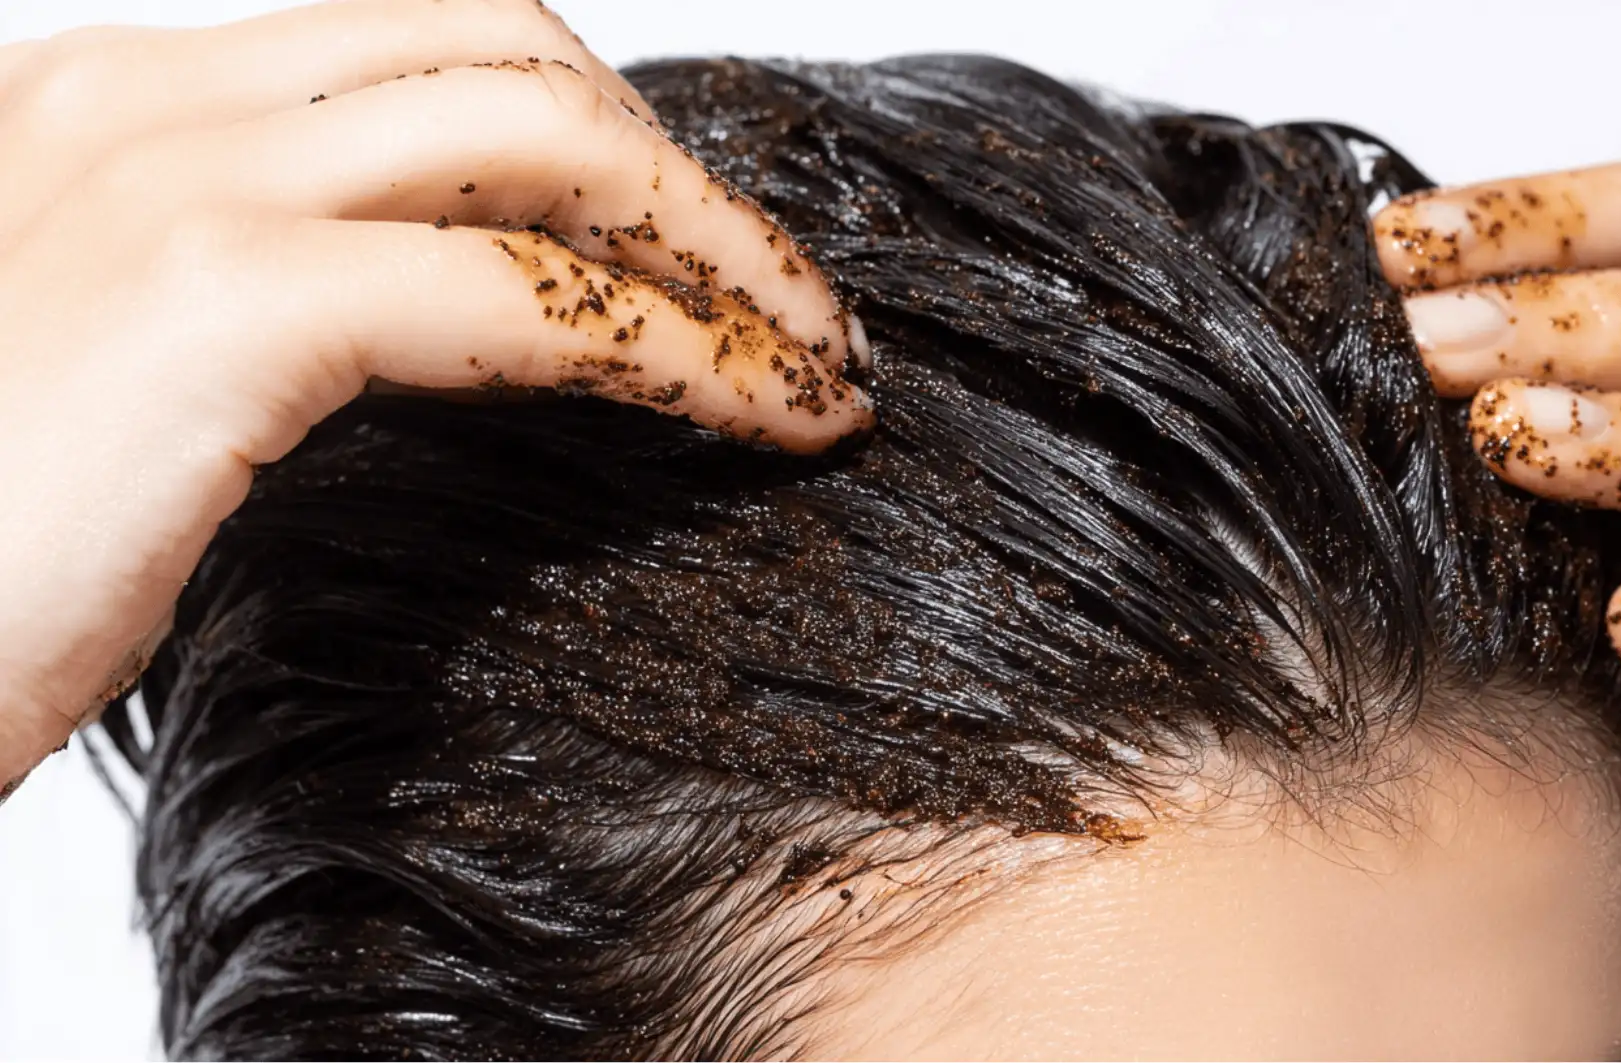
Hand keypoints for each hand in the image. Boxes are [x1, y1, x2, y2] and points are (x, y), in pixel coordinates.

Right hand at [0, 0, 872, 791]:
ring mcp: (176, 179)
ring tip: (813, 356)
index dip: (601, 143)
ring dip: (719, 248)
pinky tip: (756, 412)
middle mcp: (147, 96)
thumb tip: (444, 313)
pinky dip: (682, 349)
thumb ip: (268, 304)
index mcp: (121, 99)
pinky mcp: (216, 304)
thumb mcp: (122, 372)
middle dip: (681, 177)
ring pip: (547, 143)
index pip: (434, 48)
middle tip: (790, 303)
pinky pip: (529, 302)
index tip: (703, 255)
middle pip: (513, 57)